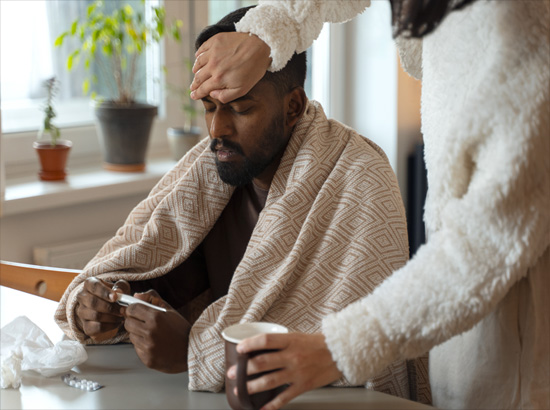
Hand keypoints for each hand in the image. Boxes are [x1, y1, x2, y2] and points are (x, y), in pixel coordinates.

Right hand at [75, 278, 129, 341]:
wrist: (111, 310)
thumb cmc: (115, 295)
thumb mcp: (120, 287)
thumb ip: (120, 287)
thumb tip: (118, 292)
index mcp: (90, 283)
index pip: (94, 286)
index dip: (104, 292)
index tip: (115, 297)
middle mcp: (82, 297)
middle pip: (93, 302)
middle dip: (110, 307)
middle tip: (123, 309)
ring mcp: (82, 312)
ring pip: (95, 315)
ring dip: (112, 317)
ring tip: (122, 316)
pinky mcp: (86, 326)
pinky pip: (97, 327)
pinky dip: (110, 326)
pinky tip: (117, 322)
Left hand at [123, 290, 190, 373]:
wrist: (192, 350)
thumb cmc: (181, 329)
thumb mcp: (169, 310)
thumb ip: (153, 299)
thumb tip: (136, 295)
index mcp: (156, 317)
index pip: (132, 309)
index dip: (132, 309)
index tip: (135, 310)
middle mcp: (151, 332)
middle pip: (128, 323)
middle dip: (133, 321)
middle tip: (142, 322)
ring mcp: (148, 347)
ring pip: (131, 336)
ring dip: (138, 334)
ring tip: (151, 335)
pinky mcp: (147, 359)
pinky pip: (137, 349)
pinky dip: (142, 346)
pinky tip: (154, 344)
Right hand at [190, 32, 270, 102]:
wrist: (260, 46)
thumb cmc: (253, 69)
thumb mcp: (243, 89)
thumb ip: (226, 95)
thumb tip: (212, 94)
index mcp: (219, 79)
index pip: (203, 89)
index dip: (196, 94)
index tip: (193, 96)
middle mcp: (212, 66)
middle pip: (198, 77)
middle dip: (194, 84)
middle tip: (192, 87)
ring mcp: (213, 52)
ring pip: (198, 63)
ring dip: (195, 70)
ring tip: (195, 74)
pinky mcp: (215, 41)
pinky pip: (201, 49)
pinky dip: (198, 55)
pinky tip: (198, 58)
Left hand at [227, 332, 341, 409]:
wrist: (340, 352)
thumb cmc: (317, 344)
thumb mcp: (297, 336)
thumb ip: (280, 342)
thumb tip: (259, 347)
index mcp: (290, 341)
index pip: (265, 341)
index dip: (250, 344)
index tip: (239, 349)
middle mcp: (292, 356)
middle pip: (262, 362)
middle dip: (243, 369)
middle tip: (231, 373)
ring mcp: (297, 372)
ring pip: (269, 381)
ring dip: (251, 387)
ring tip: (240, 390)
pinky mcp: (303, 385)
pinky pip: (284, 397)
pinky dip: (272, 405)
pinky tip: (262, 409)